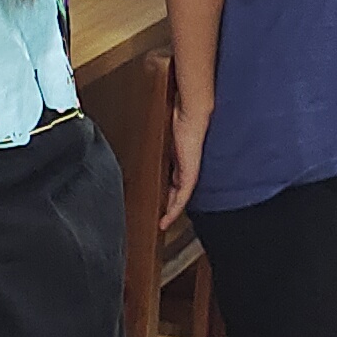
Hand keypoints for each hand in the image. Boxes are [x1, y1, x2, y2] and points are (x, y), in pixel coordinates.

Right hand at [162, 100, 208, 229]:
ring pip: (180, 199)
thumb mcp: (166, 133)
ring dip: (171, 211)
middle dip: (168, 205)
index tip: (159, 201)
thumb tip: (143, 134)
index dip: (167, 193)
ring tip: (162, 223)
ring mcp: (189, 173)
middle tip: (159, 218)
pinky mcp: (190, 176)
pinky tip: (166, 219)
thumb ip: (159, 140)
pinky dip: (174, 210)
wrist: (193, 114)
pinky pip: (182, 198)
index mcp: (181, 159)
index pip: (174, 181)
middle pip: (177, 192)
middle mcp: (186, 168)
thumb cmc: (180, 118)